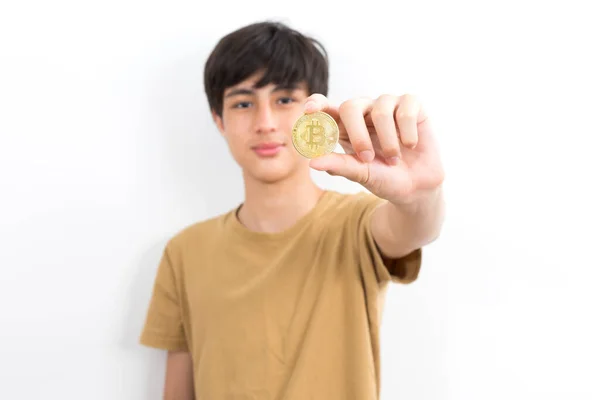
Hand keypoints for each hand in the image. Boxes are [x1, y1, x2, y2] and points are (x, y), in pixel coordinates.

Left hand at [304, 93, 444, 204]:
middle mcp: (364, 111)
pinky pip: (405, 111)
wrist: (416, 188)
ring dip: (388, 140)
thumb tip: (312, 162)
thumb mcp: (360, 174)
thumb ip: (338, 165)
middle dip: (357, 134)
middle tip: (366, 158)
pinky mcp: (412, 105)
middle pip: (350, 106)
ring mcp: (388, 105)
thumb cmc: (383, 178)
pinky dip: (407, 132)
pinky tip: (410, 144)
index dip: (316, 104)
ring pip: (381, 110)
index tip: (309, 112)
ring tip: (394, 159)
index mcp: (345, 126)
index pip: (326, 107)